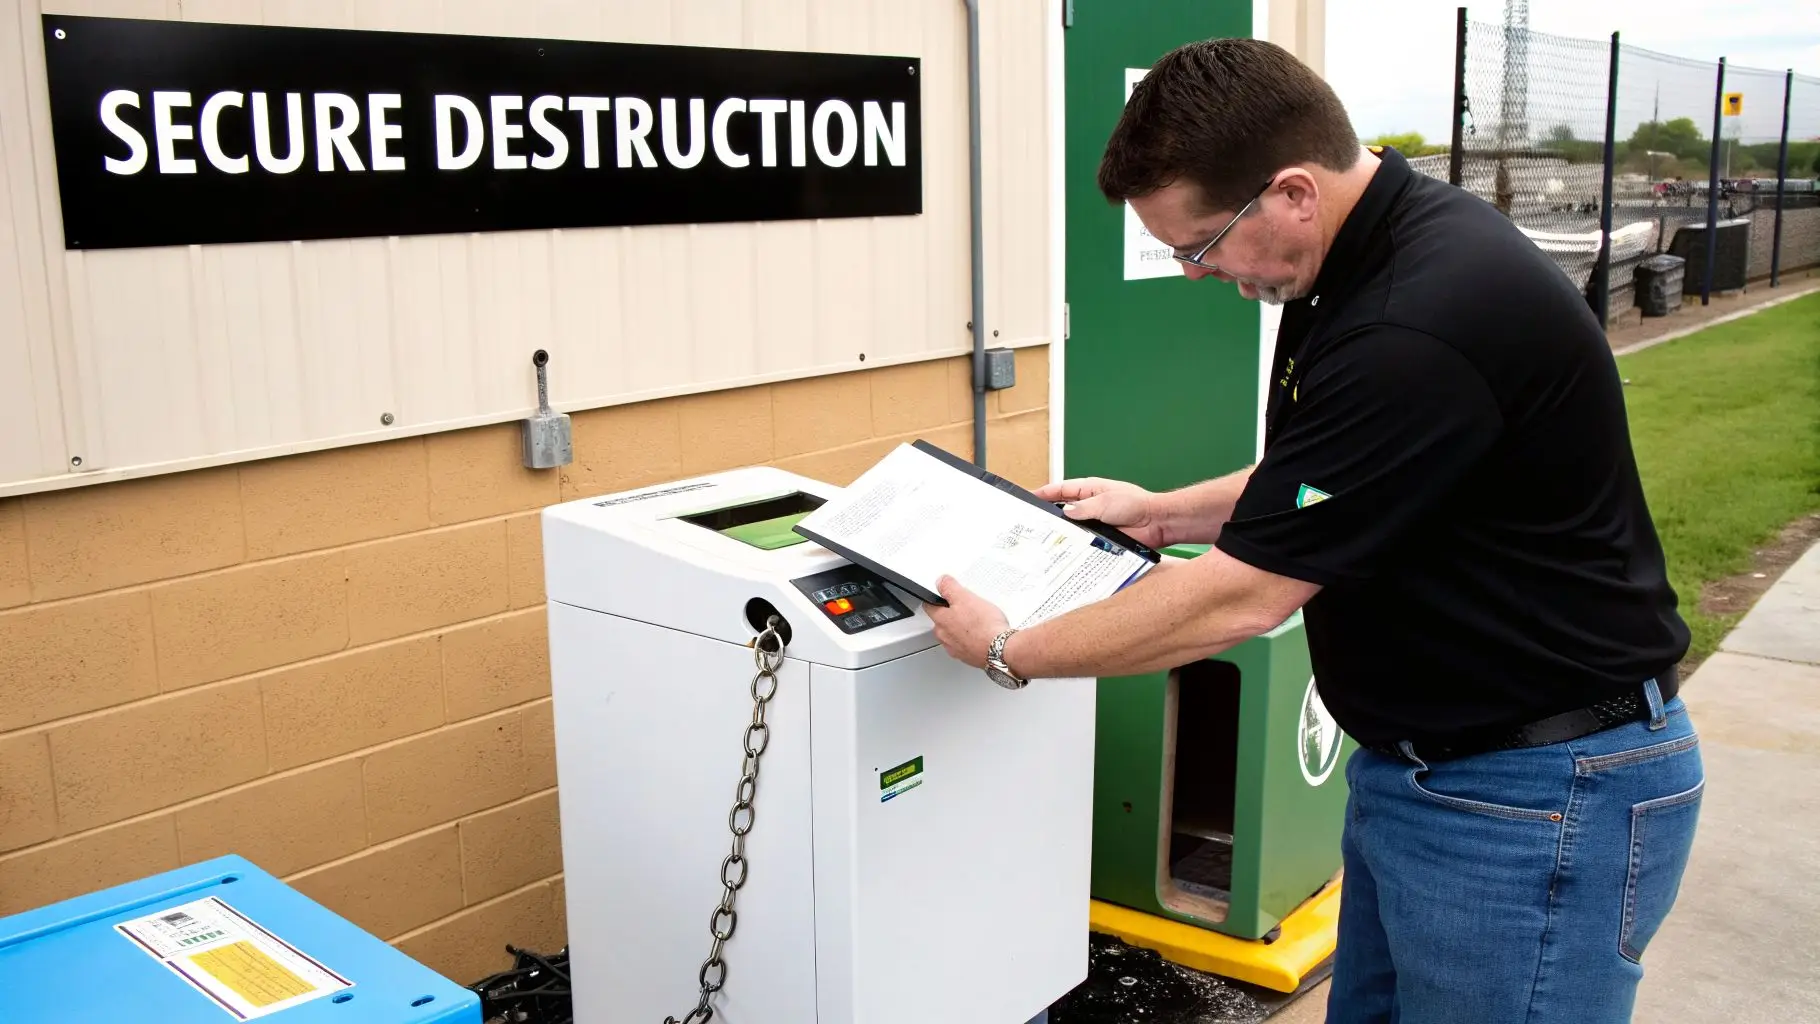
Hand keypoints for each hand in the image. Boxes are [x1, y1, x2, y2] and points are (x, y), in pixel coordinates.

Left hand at [924, 576, 1009, 669]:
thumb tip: (941, 582)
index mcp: (941, 621)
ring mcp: (956, 649)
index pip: (929, 606)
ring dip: (962, 628)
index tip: (942, 595)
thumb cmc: (984, 626)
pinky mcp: (968, 657)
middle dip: (951, 614)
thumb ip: (949, 588)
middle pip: (942, 621)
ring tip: (978, 621)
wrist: (1000, 650)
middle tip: (966, 607)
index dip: (935, 598)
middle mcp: (945, 637)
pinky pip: (966, 645)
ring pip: (954, 634)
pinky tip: (983, 634)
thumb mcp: (965, 598)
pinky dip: (972, 639)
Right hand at [1032, 477, 1168, 548]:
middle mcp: (1091, 506)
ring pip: (1073, 528)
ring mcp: (1096, 523)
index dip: (1045, 493)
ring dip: (1062, 533)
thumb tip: (1065, 513)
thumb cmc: (1135, 505)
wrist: (1156, 523)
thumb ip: (1082, 509)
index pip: (1062, 490)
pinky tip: (1065, 551)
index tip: (1029, 497)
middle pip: (1064, 509)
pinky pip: (1084, 542)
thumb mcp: (1104, 502)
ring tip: (1042, 539)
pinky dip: (1076, 546)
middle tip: (1031, 522)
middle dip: (1049, 515)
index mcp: (1091, 490)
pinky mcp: (1102, 539)